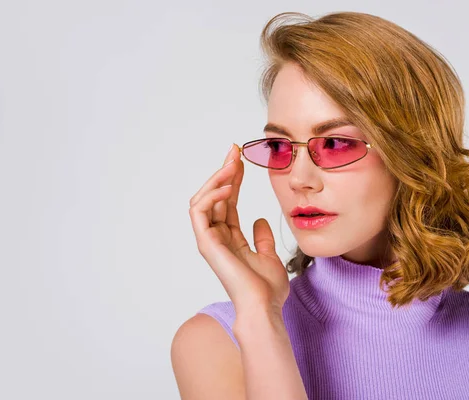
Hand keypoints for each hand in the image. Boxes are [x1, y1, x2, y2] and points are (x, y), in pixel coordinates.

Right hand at [188, 144, 289, 315]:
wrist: (265, 307)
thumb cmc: (267, 288)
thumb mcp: (269, 256)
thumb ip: (262, 238)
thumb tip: (260, 220)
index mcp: (230, 238)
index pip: (229, 202)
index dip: (234, 179)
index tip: (242, 159)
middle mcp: (216, 237)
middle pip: (215, 196)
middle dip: (223, 171)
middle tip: (234, 151)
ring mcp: (209, 240)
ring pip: (203, 199)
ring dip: (216, 179)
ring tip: (232, 165)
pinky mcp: (206, 243)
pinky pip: (199, 212)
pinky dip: (211, 196)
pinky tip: (228, 187)